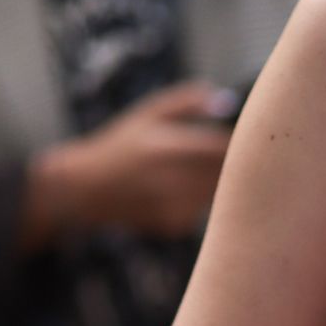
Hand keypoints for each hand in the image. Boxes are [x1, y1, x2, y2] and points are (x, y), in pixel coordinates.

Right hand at [26, 83, 231, 242]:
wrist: (86, 189)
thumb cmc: (121, 144)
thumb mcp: (147, 114)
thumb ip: (187, 102)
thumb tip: (227, 99)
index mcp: (166, 147)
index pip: (221, 148)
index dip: (237, 141)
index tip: (239, 133)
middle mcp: (171, 181)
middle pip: (226, 173)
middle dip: (233, 162)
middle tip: (227, 152)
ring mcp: (174, 207)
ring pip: (219, 193)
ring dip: (219, 181)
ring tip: (195, 169)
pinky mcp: (175, 225)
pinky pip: (205, 210)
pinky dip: (201, 199)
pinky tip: (181, 191)